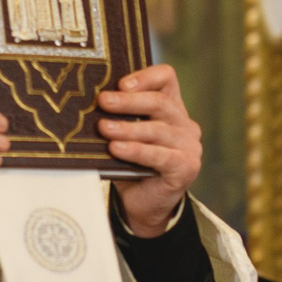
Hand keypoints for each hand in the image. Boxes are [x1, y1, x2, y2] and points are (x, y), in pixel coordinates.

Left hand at [99, 64, 200, 236]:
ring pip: (158, 129)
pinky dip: (136, 150)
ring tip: (104, 128)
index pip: (166, 78)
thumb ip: (118, 118)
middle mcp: (185, 124)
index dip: (145, 76)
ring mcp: (190, 146)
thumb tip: (91, 105)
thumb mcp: (125, 136)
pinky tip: (116, 149)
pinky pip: (159, 155)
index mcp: (172, 108)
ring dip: (128, 128)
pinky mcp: (187, 167)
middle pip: (160, 102)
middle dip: (129, 101)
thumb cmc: (131, 165)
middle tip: (103, 101)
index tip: (120, 83)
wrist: (144, 205)